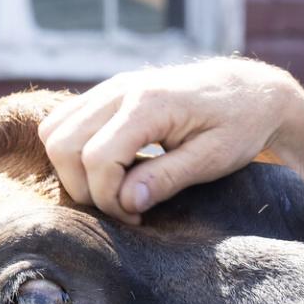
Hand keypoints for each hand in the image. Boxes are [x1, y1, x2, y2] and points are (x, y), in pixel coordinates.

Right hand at [37, 57, 303, 223]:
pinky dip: (75, 153)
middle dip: (84, 188)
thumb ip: (167, 179)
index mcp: (149, 103)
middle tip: (123, 208)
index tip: (137, 216)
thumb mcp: (213, 159)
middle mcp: (120, 89)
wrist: (249, 91)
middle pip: (63, 145)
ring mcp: (110, 87)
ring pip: (54, 132)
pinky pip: (65, 122)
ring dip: (73, 171)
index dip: (107, 197)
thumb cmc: (238, 125)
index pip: (96, 157)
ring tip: (115, 191)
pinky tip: (111, 171)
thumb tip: (127, 202)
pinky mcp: (107, 94)